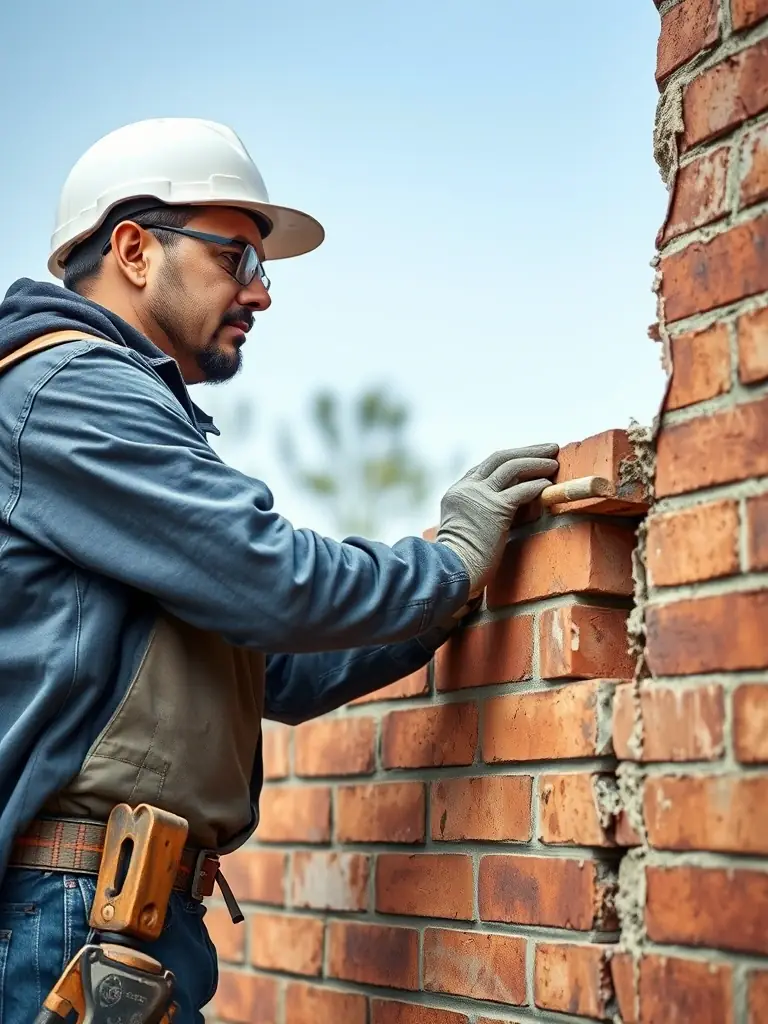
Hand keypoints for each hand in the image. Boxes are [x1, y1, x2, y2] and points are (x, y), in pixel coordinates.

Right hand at [436, 444, 558, 596]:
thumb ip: (474, 516)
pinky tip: (549, 484)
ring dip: (537, 462)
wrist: (451, 571)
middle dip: (527, 451)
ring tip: (554, 462)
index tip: (527, 458)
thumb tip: (497, 516)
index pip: (484, 467)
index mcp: (457, 493)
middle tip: (549, 448)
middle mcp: (468, 489)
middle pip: (500, 458)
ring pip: (512, 466)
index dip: (508, 460)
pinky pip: (522, 489)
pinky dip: (538, 484)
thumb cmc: (458, 561)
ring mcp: (481, 496)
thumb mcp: (461, 530)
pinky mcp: (496, 508)